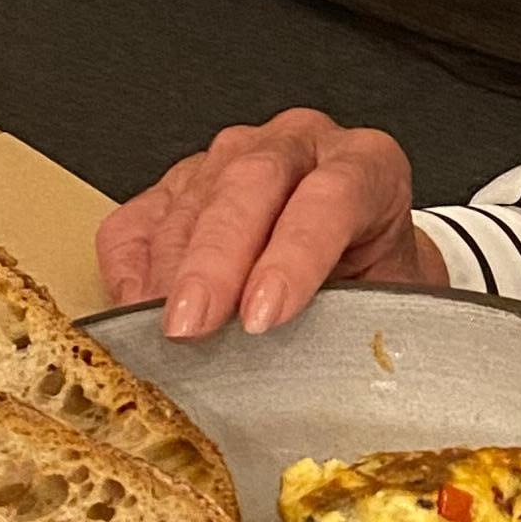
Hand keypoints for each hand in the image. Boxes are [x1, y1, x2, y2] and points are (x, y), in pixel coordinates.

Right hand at [96, 111, 449, 340]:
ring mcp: (232, 157)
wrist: (357, 266)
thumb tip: (317, 374)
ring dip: (169, 277)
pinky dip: (131, 272)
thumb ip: (359, 320)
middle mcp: (299, 147)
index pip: (332, 195)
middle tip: (191, 326)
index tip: (263, 314)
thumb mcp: (390, 302)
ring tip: (163, 339)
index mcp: (369, 165)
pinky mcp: (178, 185)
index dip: (295, 256)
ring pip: (190, 201)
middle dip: (214, 261)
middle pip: (249, 182)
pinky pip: (138, 222)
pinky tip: (139, 314)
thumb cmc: (374, 282)